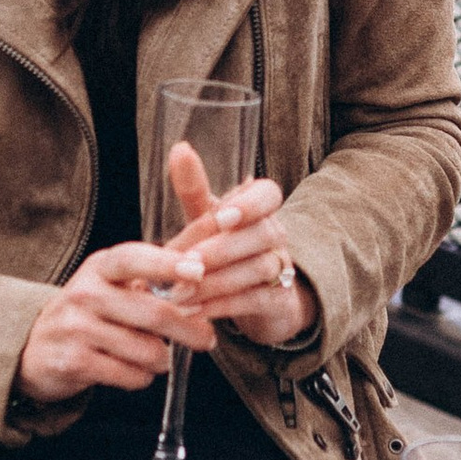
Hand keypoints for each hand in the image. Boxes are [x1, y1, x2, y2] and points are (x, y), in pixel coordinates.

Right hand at [15, 235, 218, 402]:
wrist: (34, 348)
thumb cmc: (90, 311)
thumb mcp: (113, 281)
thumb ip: (157, 266)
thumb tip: (207, 248)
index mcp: (99, 267)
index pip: (133, 259)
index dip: (167, 263)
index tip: (198, 271)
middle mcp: (85, 293)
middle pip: (153, 313)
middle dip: (189, 330)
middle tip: (206, 339)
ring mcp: (76, 328)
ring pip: (147, 350)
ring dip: (162, 359)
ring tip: (156, 356)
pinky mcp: (73, 362)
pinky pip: (131, 375)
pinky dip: (142, 377)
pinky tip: (134, 371)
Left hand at [158, 143, 307, 348]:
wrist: (257, 300)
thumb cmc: (226, 249)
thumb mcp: (208, 219)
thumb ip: (194, 187)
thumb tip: (180, 147)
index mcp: (260, 209)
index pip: (269, 195)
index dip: (249, 205)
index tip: (222, 217)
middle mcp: (275, 235)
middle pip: (262, 235)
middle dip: (222, 249)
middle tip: (186, 262)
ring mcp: (281, 268)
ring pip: (258, 269)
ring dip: (215, 282)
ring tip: (178, 293)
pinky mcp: (279, 302)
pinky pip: (255, 301)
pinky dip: (221, 306)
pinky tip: (191, 311)